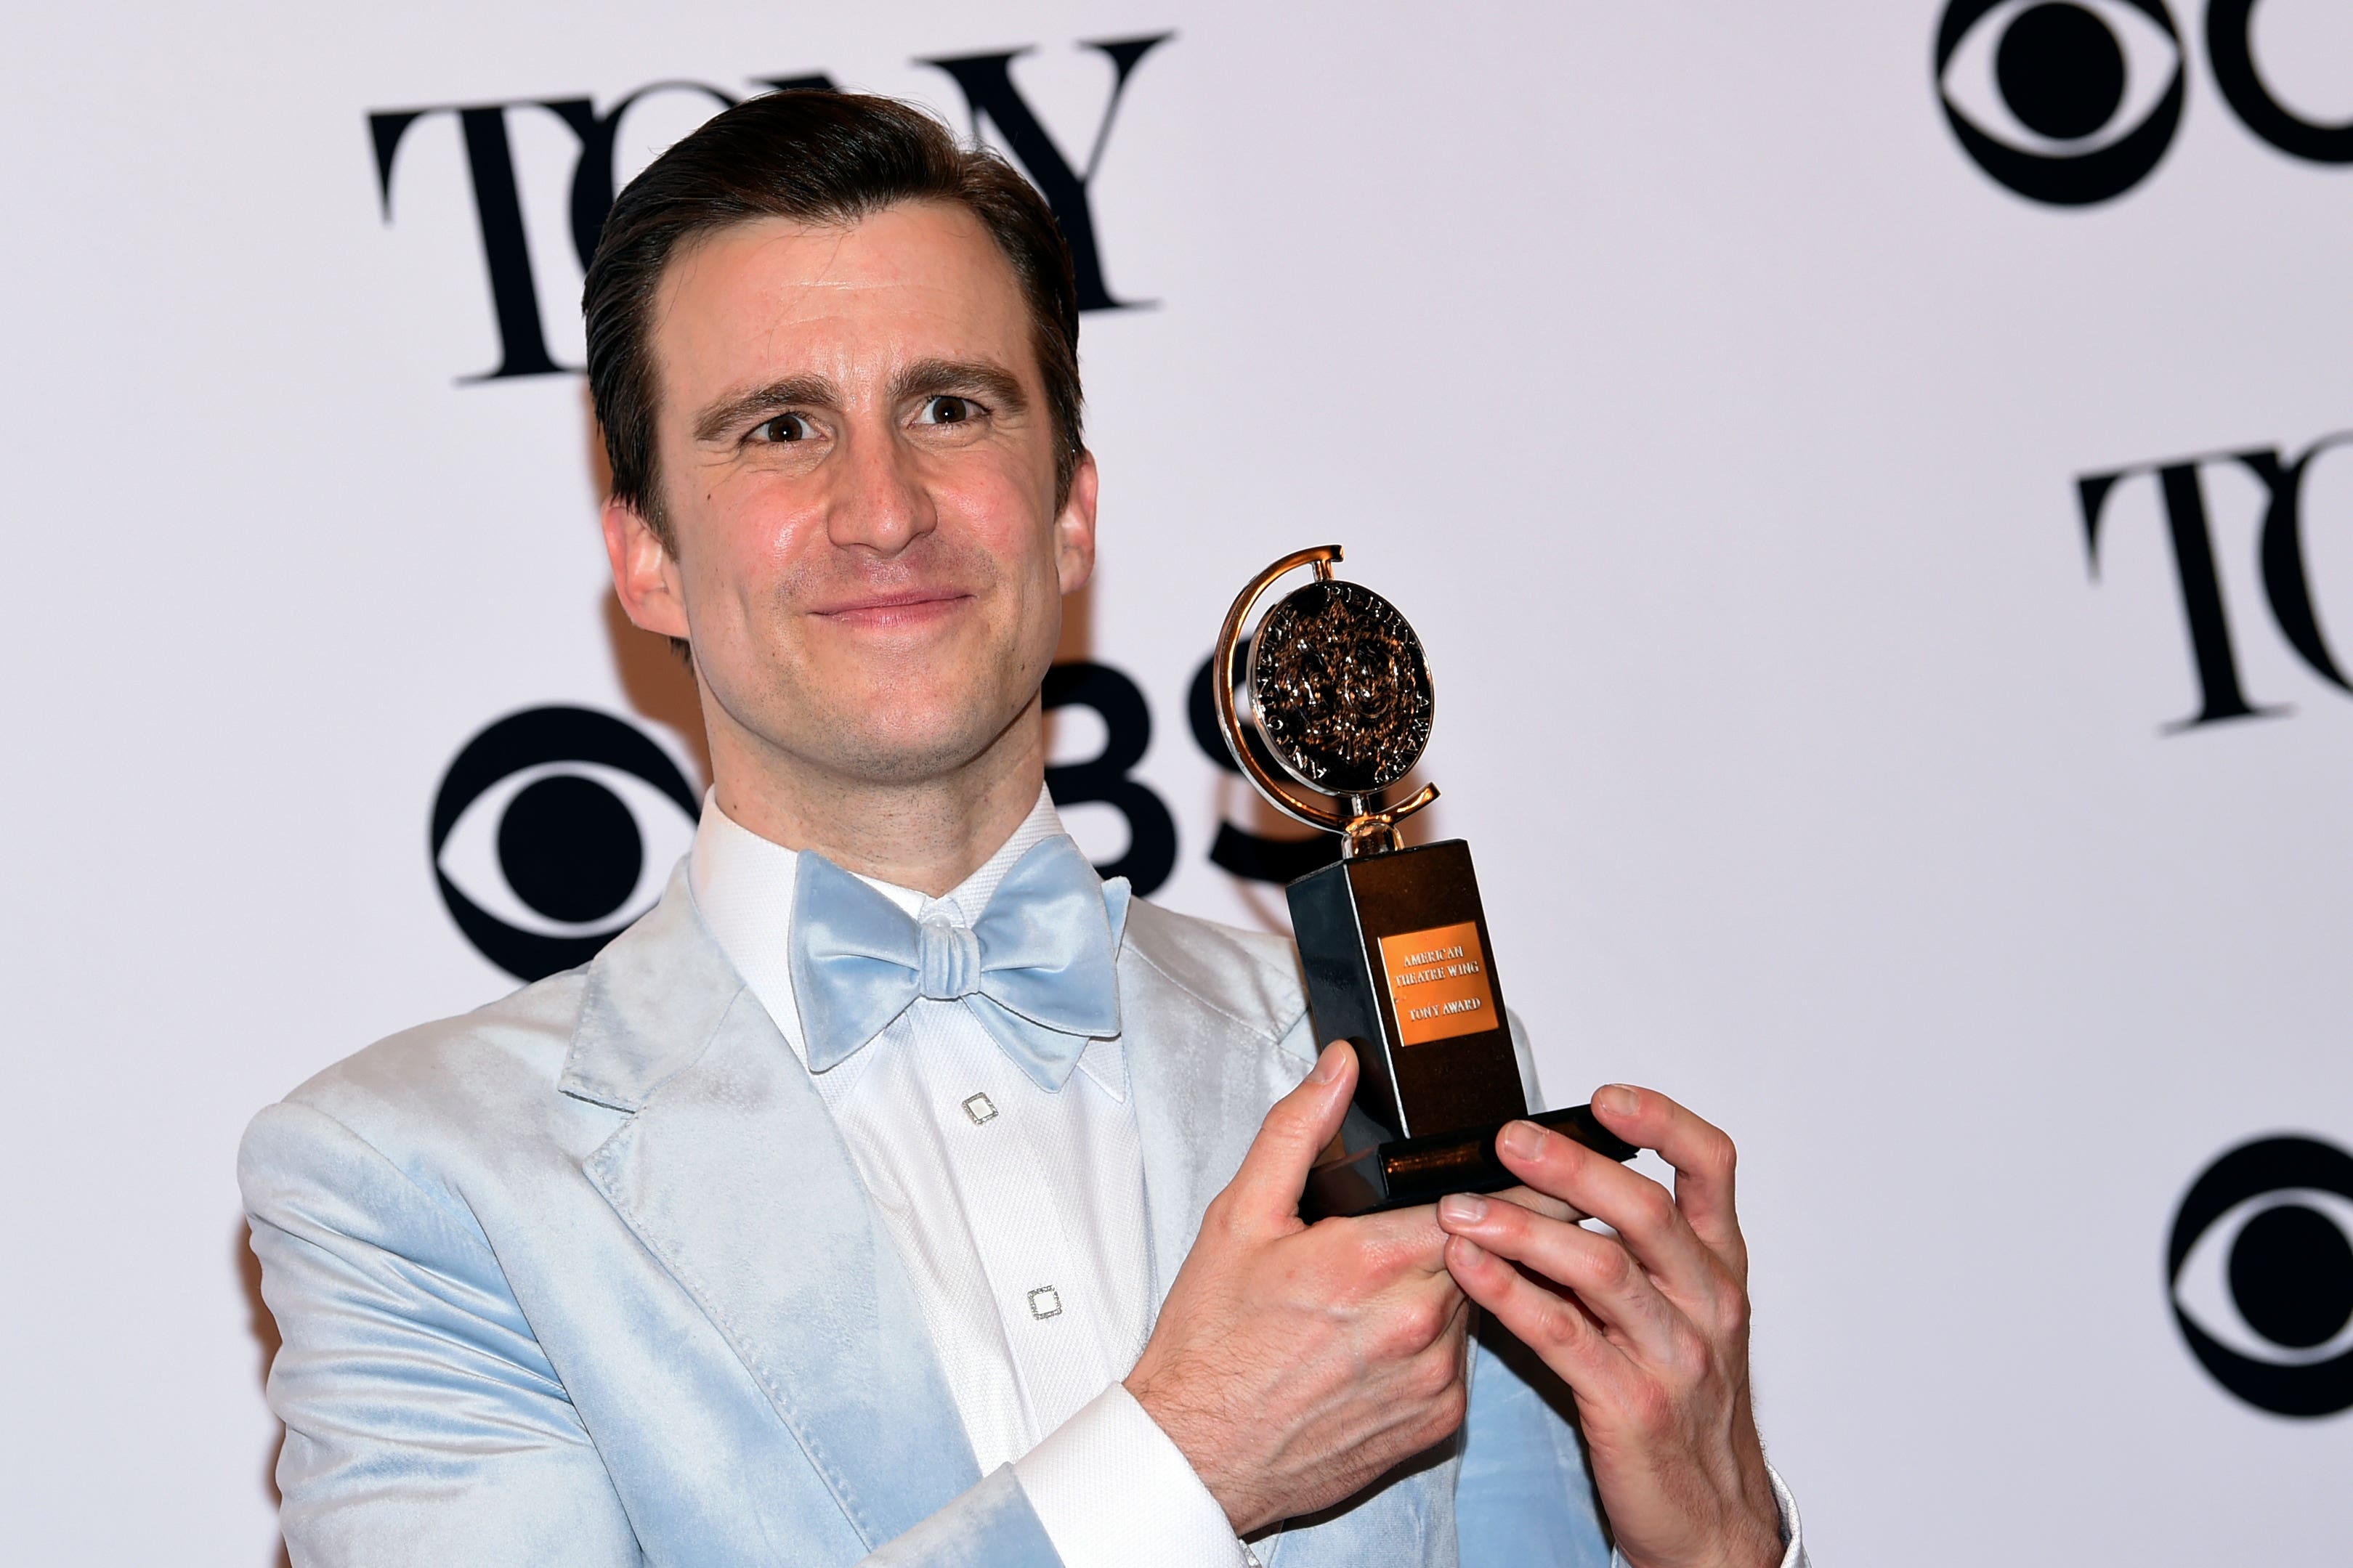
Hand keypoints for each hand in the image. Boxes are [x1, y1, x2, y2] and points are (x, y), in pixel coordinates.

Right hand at [1124, 1042, 1470, 1534]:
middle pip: (1484, 1248)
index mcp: (1375, 1260)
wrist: (1199, 1453)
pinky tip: (1381, 1341)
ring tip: (1383, 1287)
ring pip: (1476, 1302)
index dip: (1503, 1178)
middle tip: (1424, 1223)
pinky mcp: (1440, 1422)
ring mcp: (1435, 1377)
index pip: (1484, 1201)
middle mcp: (1419, 1322)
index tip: (1518, 1162)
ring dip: (1450, 1285)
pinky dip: (1436, 1342)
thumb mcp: (1240, 1217)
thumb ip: (1299, 1131)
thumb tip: (1340, 1068)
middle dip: (1468, 1229)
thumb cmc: (1213, 1340)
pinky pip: (1462, 1360)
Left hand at [1435, 1087, 1782, 1567]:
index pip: (1711, 1168)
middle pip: (1645, 1209)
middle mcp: (1705, 1302)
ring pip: (1601, 1268)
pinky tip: (1469, 1270)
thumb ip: (1632, 1249)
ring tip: (1461, 1207)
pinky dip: (1511, 1295)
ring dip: (1523, 1228)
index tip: (1603, 1098)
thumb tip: (1552, 1179)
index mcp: (1716, 1268)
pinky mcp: (1632, 1404)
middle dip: (1571, 1165)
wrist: (1708, 1520)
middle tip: (1506, 1139)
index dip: (1662, 1122)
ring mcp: (1674, 1355)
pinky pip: (1565, 1336)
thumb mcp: (1678, 1314)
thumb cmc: (1681, 1408)